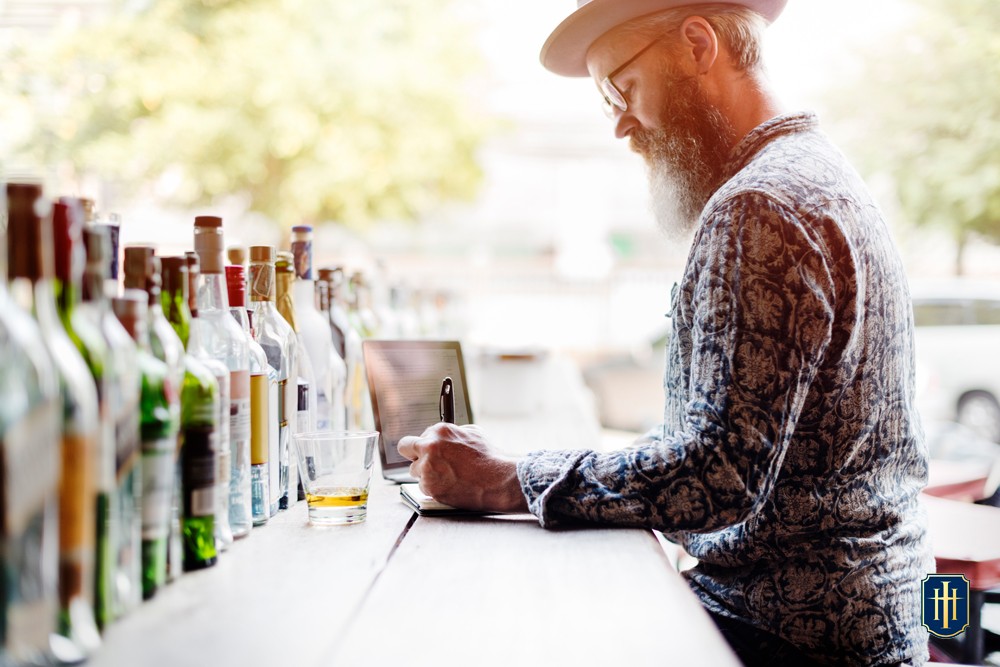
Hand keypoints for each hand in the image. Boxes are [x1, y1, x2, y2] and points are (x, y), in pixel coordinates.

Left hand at [397, 423, 527, 512]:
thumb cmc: (489, 457)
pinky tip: (450, 486)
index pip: (418, 436)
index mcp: (440, 431)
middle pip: (405, 448)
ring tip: (447, 477)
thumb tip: (441, 437)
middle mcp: (430, 446)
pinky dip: (434, 488)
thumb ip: (452, 434)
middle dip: (413, 454)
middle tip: (423, 462)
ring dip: (426, 474)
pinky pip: (423, 487)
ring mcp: (427, 467)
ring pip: (414, 470)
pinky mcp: (429, 486)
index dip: (425, 445)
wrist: (498, 480)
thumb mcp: (473, 433)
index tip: (429, 452)